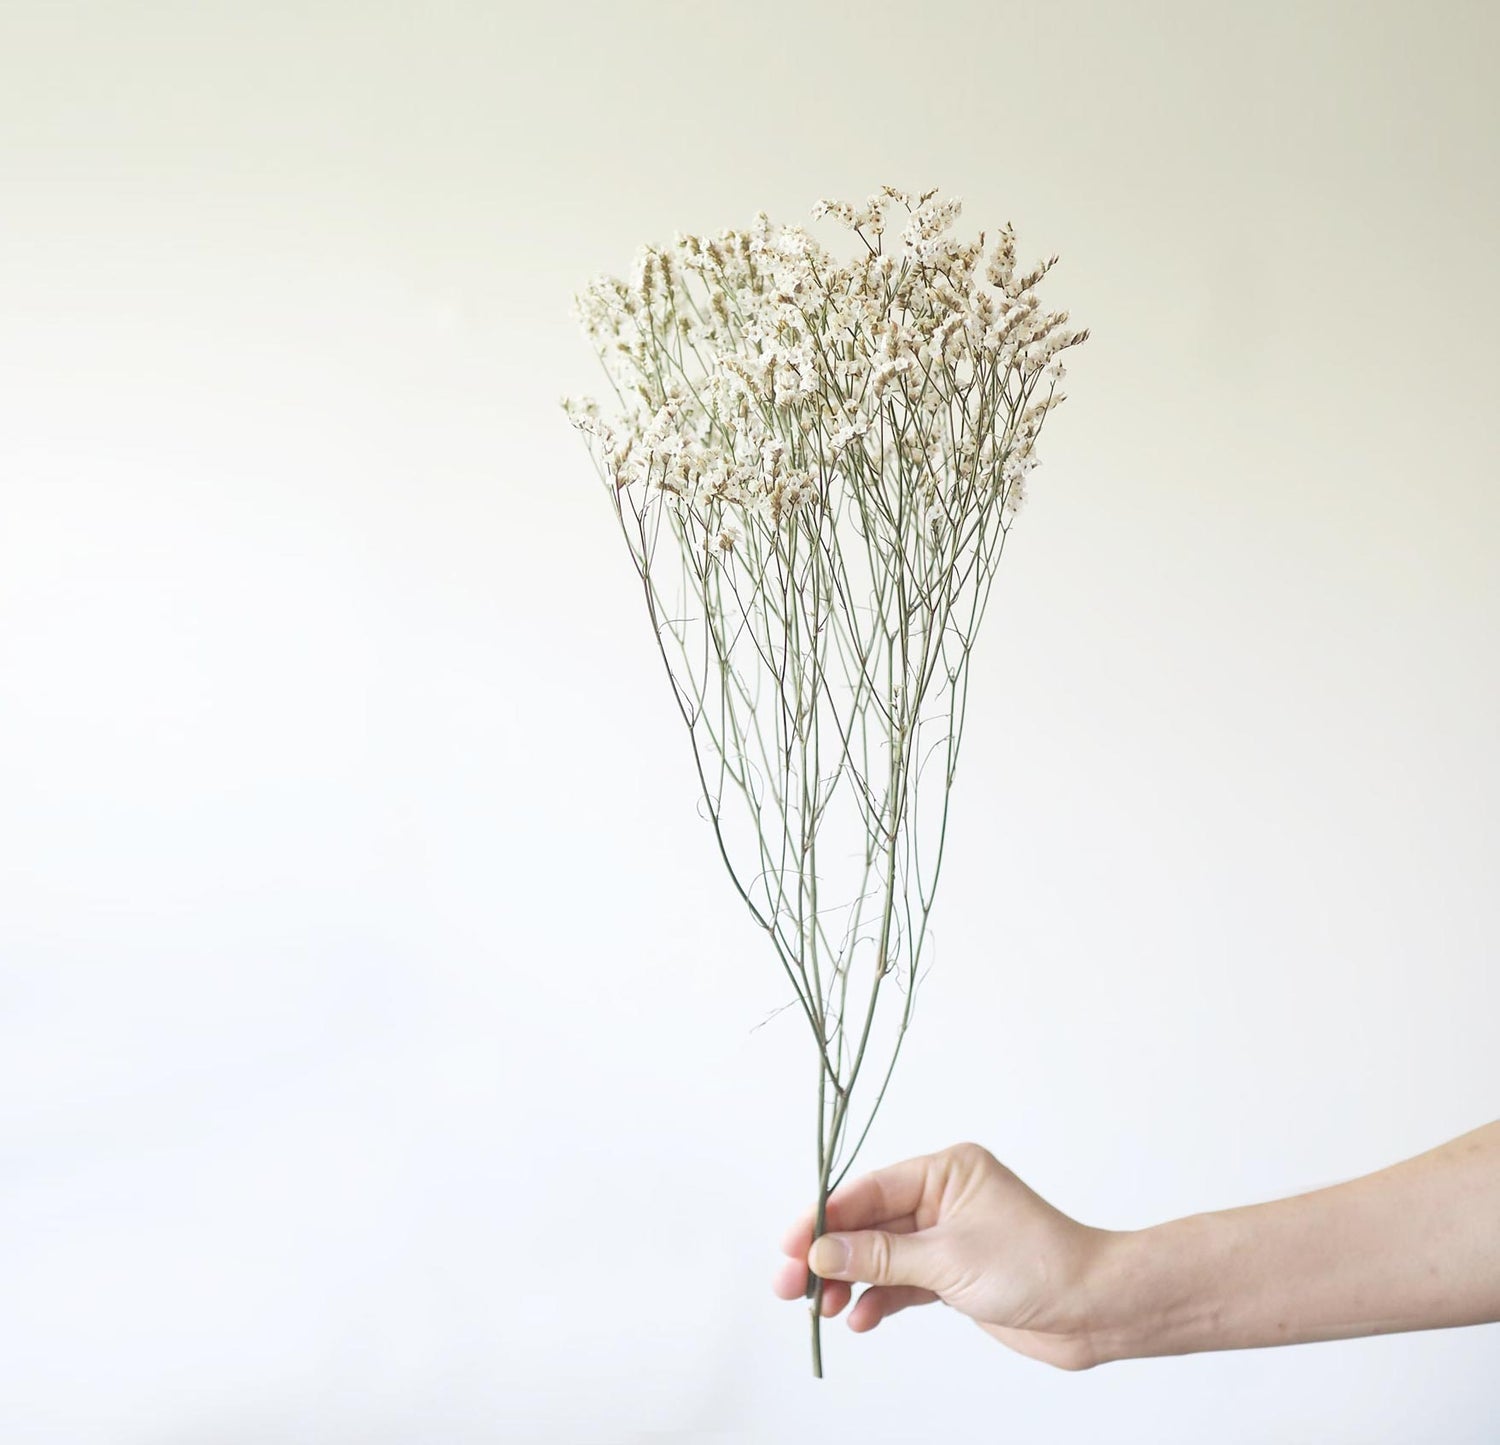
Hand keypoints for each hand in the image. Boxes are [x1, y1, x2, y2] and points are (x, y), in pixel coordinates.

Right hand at [772, 1141, 1114, 1369]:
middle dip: (830, 1255)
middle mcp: (943, 1197)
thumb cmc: (1037, 1267)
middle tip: (789, 1286)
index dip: (825, 1218)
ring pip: (882, 1256)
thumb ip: (880, 1257)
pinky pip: (903, 1282)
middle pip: (869, 1224)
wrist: (1094, 1310)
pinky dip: (880, 1299)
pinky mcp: (954, 1274)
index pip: (871, 1190)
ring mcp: (947, 1236)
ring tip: (821, 1308)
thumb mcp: (948, 1259)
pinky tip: (859, 1319)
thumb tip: (819, 1252)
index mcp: (946, 1170)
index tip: (789, 1244)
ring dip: (850, 1281)